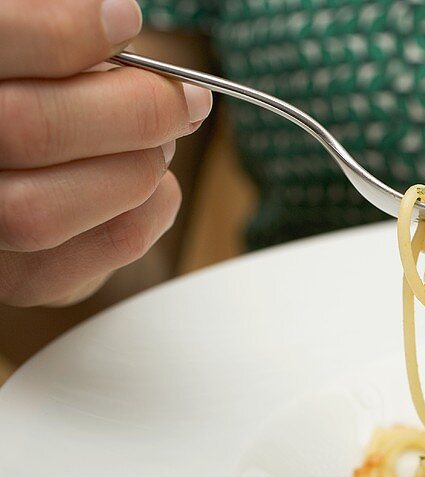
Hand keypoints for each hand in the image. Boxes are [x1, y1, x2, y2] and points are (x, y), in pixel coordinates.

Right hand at [0, 0, 212, 306]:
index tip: (124, 20)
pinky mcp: (14, 278)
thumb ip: (56, 30)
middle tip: (184, 98)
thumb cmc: (34, 89)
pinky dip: (148, 215)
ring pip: (45, 211)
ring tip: (164, 140)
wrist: (20, 160)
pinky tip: (156, 185)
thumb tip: (119, 26)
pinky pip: (86, 259)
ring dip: (136, 169)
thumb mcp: (31, 37)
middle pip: (29, 129)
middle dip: (132, 108)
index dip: (68, 31)